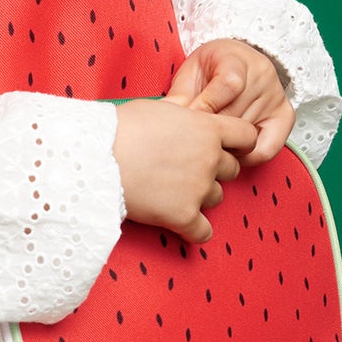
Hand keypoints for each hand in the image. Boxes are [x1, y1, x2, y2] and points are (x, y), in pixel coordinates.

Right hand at [113, 98, 258, 243]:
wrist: (94, 158)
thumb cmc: (118, 128)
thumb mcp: (157, 108)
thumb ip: (181, 114)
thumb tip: (184, 114)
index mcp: (207, 129)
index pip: (247, 136)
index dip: (238, 143)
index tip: (227, 148)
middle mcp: (209, 159)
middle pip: (232, 169)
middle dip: (214, 170)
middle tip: (186, 170)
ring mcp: (198, 189)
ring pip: (216, 197)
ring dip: (200, 196)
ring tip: (173, 193)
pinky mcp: (182, 216)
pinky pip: (203, 232)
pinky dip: (195, 231)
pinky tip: (182, 226)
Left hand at [166, 36, 294, 164]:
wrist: (235, 61)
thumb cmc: (210, 69)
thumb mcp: (191, 74)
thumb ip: (181, 96)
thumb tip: (167, 117)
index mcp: (238, 59)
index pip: (229, 85)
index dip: (205, 107)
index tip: (188, 119)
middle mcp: (263, 77)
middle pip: (235, 116)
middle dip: (209, 131)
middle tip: (192, 138)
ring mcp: (276, 97)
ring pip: (246, 135)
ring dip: (224, 144)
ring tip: (209, 141)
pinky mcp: (284, 117)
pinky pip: (267, 148)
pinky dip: (246, 155)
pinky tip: (231, 149)